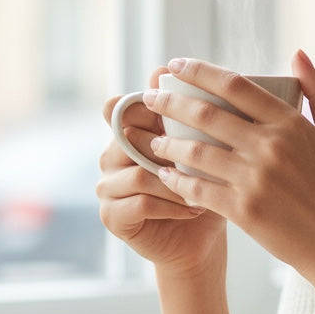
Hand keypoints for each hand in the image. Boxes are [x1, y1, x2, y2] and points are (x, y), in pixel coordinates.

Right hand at [97, 66, 227, 276]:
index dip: (149, 107)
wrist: (200, 240)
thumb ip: (195, 114)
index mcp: (130, 132)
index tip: (179, 115)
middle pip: (130, 137)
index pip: (125, 106)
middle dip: (169, 148)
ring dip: (176, 181)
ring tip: (204, 188)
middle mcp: (112, 154)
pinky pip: (140, 202)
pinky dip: (172, 204)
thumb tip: (183, 73)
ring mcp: (107, 185)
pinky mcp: (111, 215)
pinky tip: (195, 207)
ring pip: (139, 171)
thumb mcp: (206, 147)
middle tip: (203, 158)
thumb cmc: (207, 187)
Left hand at [148, 51, 314, 287]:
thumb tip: (297, 54)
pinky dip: (178, 181)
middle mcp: (271, 147)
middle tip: (148, 96)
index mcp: (292, 124)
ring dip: (168, 142)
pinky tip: (165, 175)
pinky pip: (199, 189)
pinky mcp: (245, 210)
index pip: (236, 85)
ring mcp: (256, 179)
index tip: (176, 65)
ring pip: (197, 152)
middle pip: (207, 114)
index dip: (200, 71)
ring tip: (152, 138)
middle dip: (170, 102)